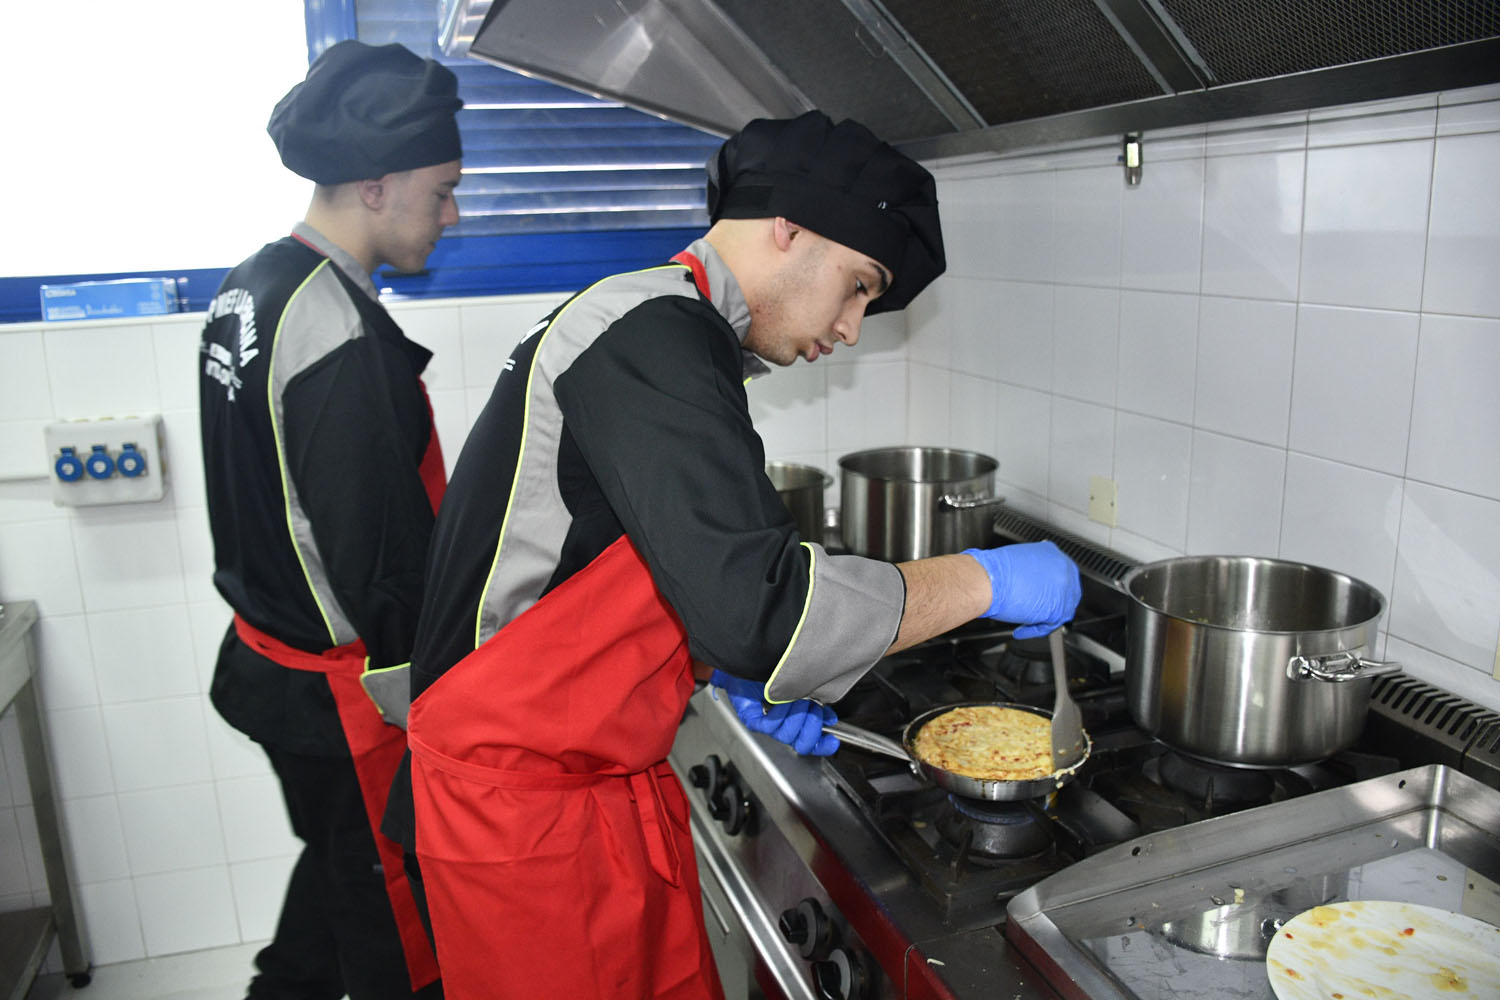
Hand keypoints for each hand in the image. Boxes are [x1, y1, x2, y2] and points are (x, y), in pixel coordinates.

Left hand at [709, 670, 839, 755]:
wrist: (751, 659)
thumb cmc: (774, 672)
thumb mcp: (802, 689)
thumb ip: (817, 706)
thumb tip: (829, 718)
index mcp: (793, 721)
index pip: (809, 743)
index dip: (821, 745)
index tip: (832, 742)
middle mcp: (780, 726)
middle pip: (800, 743)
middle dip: (811, 727)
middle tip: (812, 709)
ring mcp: (765, 724)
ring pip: (786, 735)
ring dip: (795, 715)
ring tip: (795, 698)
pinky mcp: (751, 719)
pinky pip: (770, 726)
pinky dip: (779, 712)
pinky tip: (780, 699)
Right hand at [963, 540, 1081, 637]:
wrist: (989, 580)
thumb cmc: (994, 571)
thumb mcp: (1018, 559)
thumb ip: (1033, 567)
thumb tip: (1033, 579)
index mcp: (1053, 553)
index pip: (1060, 574)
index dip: (1051, 587)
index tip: (1042, 594)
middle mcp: (1064, 569)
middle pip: (1066, 592)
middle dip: (1051, 604)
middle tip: (1035, 611)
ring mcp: (1064, 589)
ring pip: (1060, 610)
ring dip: (1042, 618)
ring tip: (1024, 622)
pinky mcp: (1058, 609)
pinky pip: (1050, 625)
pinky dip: (1034, 630)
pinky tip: (1021, 630)